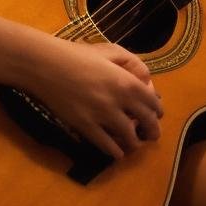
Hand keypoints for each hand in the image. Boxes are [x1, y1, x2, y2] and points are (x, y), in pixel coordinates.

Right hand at [27, 38, 163, 160]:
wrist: (47, 65)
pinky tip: (118, 153)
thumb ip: (131, 64)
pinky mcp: (86, 127)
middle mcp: (119, 101)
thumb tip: (146, 82)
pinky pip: (106, 145)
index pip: (152, 103)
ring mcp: (102, 116)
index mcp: (127, 81)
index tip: (158, 116)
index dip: (158, 111)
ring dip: (134, 144)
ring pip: (128, 138)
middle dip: (152, 131)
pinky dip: (116, 152)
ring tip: (134, 145)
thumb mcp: (109, 51)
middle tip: (152, 136)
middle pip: (146, 122)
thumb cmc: (78, 54)